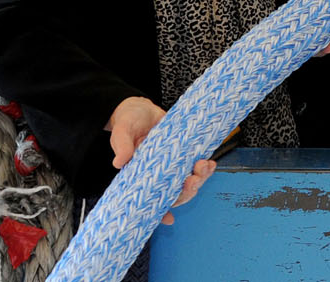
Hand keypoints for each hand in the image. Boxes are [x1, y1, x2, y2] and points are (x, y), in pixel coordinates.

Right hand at [106, 97, 216, 223]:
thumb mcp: (121, 132)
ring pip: (188, 181)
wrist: (140, 109)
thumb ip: (121, 145)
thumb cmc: (128, 124)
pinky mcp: (184, 152)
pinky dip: (205, 167)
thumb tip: (119, 162)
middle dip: (187, 191)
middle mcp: (159, 175)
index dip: (160, 213)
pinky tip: (210, 162)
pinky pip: (196, 164)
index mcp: (140, 177)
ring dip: (200, 178)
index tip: (169, 219)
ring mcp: (173, 165)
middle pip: (175, 193)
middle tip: (192, 180)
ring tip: (204, 167)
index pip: (151, 200)